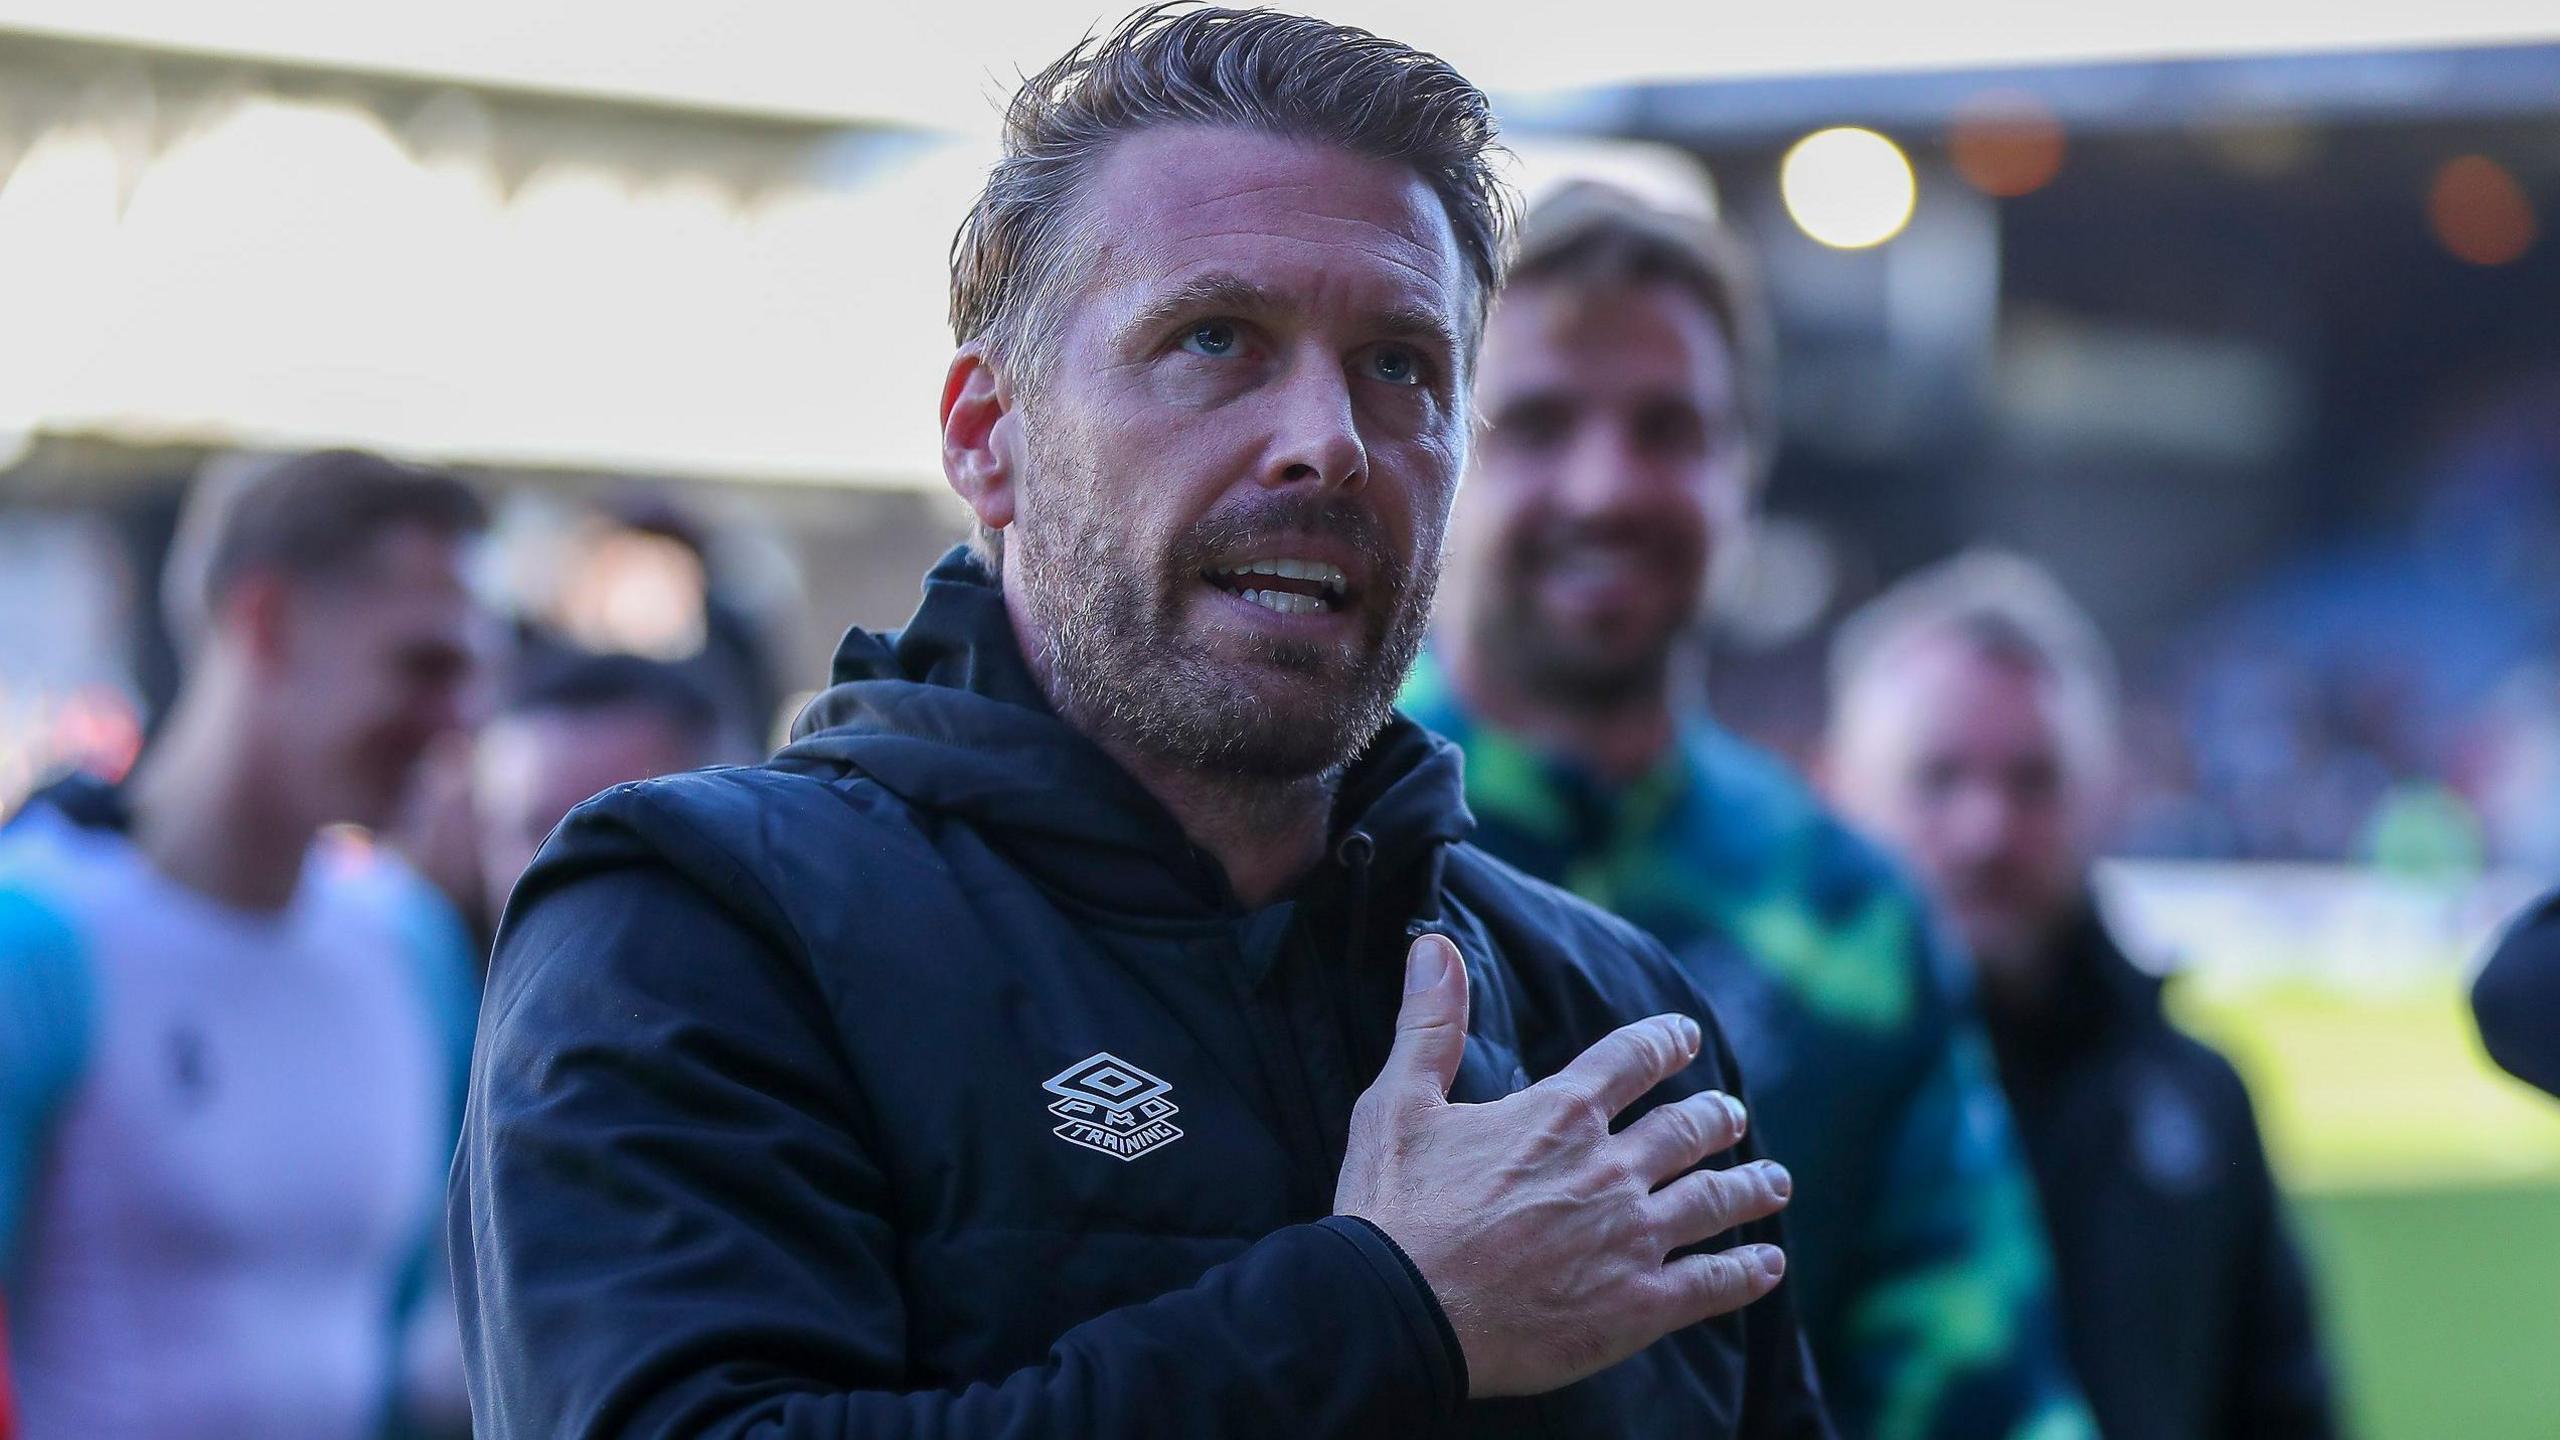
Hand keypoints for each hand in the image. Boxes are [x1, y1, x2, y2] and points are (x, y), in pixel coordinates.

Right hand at [1335, 933, 1792, 1397]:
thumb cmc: (1392, 1210)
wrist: (1398, 1314)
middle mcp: (1609, 1168)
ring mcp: (1632, 1237)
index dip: (1665, 1041)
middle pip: (1688, 1129)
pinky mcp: (1639, 1305)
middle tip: (1732, 1114)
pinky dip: (1747, 1272)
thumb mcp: (1398, 1103)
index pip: (1632, 1058)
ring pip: (1714, 1200)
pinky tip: (1768, 1266)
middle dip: (1716, 1117)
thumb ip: (1429, 1024)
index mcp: (1559, 1114)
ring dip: (1750, 1186)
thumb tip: (1435, 947)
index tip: (1686, 1036)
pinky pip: (1714, 1283)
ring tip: (1774, 1181)